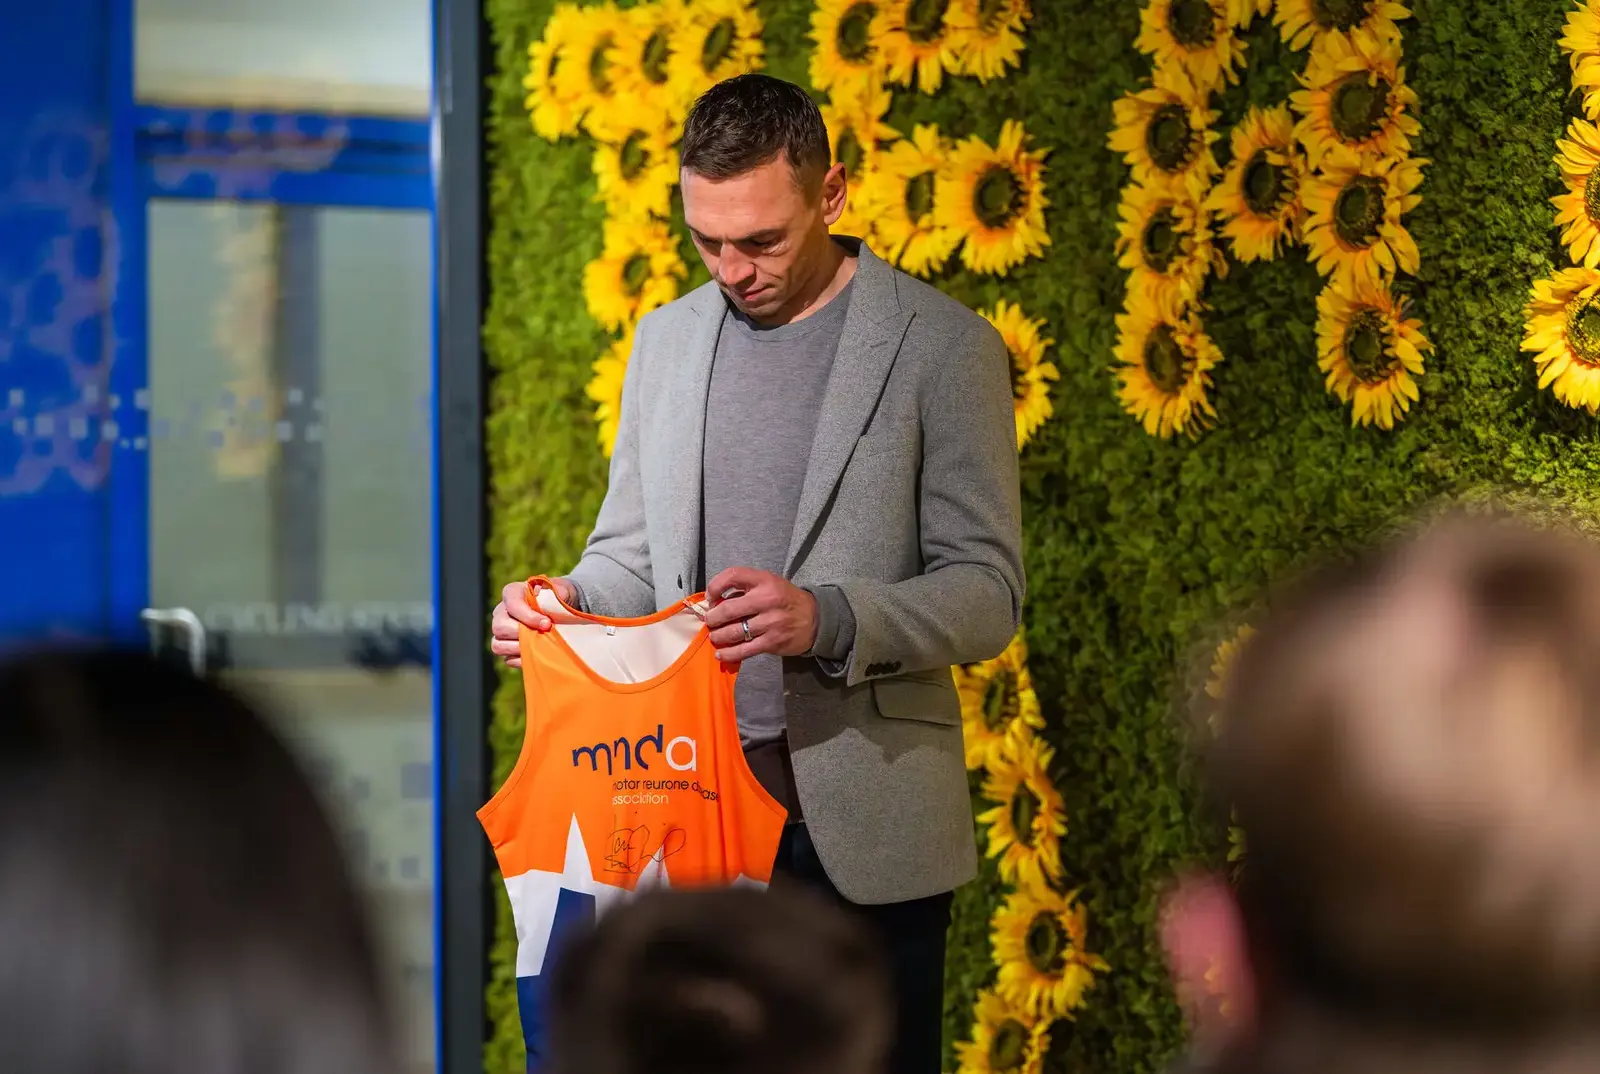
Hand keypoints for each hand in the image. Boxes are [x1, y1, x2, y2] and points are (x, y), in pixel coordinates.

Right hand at [490, 577, 576, 668]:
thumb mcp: (562, 590)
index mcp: (512, 593)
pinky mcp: (507, 648)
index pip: (512, 604)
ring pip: (498, 645)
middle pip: (500, 626)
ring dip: (521, 648)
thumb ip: (560, 592)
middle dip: (523, 634)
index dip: (528, 616)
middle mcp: (501, 612)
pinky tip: (537, 655)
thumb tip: (558, 598)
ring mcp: (501, 632)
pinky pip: (507, 659)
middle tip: (544, 635)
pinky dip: (522, 660)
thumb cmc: (558, 598)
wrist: (562, 612)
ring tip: (540, 645)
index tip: (547, 624)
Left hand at [702, 567, 817, 662]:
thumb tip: (715, 603)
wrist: (814, 619)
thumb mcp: (768, 584)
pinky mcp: (772, 642)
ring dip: (718, 636)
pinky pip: (744, 650)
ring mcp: (771, 622)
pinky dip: (729, 653)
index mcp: (765, 580)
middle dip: (713, 618)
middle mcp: (767, 599)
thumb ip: (745, 589)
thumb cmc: (785, 599)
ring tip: (715, 636)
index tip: (710, 597)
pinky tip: (721, 654)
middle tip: (710, 621)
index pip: (733, 575)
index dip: (715, 586)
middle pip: (729, 609)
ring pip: (734, 631)